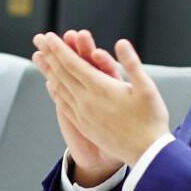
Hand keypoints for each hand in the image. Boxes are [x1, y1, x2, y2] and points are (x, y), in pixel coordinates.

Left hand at [32, 31, 170, 176]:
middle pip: (62, 73)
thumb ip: (131, 63)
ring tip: (41, 59)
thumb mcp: (146, 87)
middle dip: (50, 54)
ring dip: (49, 71)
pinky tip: (52, 86)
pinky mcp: (84, 125)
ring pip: (60, 88)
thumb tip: (121, 43)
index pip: (73, 63)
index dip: (60, 48)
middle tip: (39, 40)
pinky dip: (55, 91)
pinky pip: (64, 104)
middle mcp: (87, 101)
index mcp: (101, 88)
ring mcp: (83, 114)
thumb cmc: (150, 119)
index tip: (50, 37)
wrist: (146, 153)